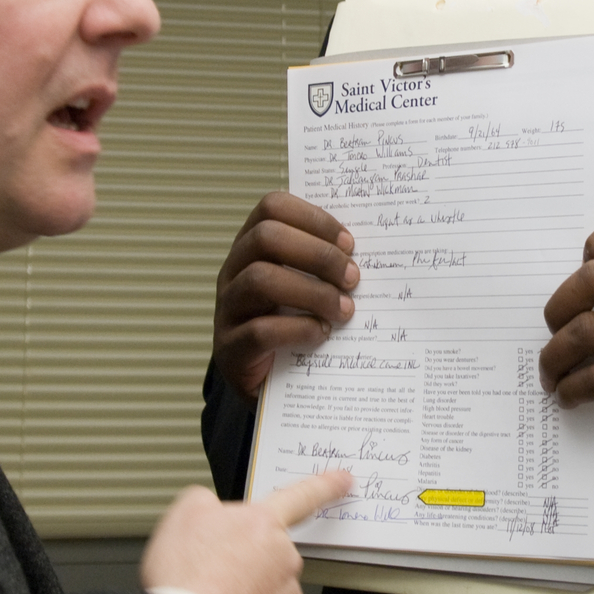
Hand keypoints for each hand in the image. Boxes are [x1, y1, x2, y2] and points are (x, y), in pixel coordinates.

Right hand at [141, 469, 352, 593]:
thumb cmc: (187, 579)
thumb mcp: (185, 513)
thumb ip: (207, 501)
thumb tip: (213, 508)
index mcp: (263, 526)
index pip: (301, 496)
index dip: (325, 485)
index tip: (345, 481)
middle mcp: (285, 561)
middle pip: (273, 556)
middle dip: (249, 565)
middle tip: (215, 577)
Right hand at [212, 192, 356, 395]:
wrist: (267, 386)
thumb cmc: (293, 326)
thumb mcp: (307, 289)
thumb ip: (325, 267)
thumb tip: (367, 254)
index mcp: (252, 247)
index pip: (272, 207)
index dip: (314, 218)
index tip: (349, 243)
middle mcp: (233, 272)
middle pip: (265, 237)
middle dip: (318, 254)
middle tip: (352, 277)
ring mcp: (227, 310)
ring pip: (259, 279)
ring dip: (312, 292)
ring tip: (343, 309)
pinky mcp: (230, 349)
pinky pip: (260, 330)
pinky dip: (299, 329)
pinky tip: (322, 334)